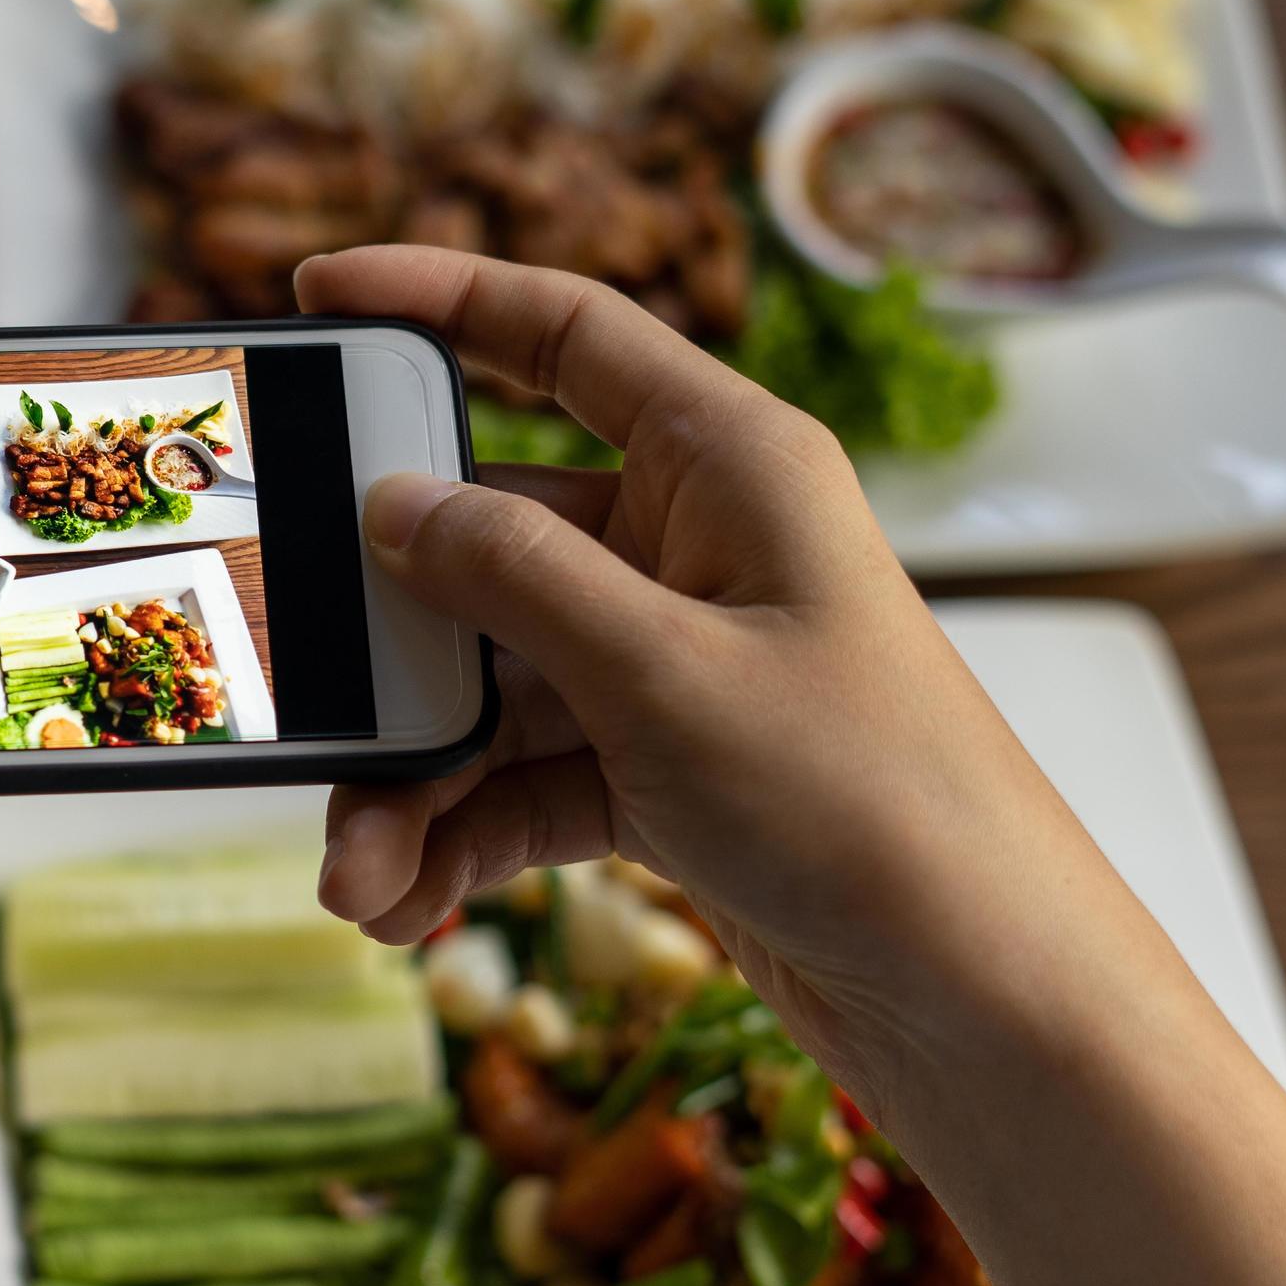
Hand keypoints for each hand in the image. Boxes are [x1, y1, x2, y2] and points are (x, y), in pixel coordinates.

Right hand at [299, 246, 1140, 1115]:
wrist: (980, 994)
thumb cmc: (874, 804)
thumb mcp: (666, 674)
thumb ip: (514, 576)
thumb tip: (392, 505)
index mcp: (728, 464)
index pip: (564, 335)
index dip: (440, 299)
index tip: (320, 292)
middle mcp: (696, 547)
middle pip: (489, 543)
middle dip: (389, 647)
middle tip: (305, 701)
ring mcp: (674, 663)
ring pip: (492, 683)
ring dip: (413, 777)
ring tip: (355, 872)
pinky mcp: (662, 768)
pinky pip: (523, 775)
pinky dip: (459, 833)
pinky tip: (403, 899)